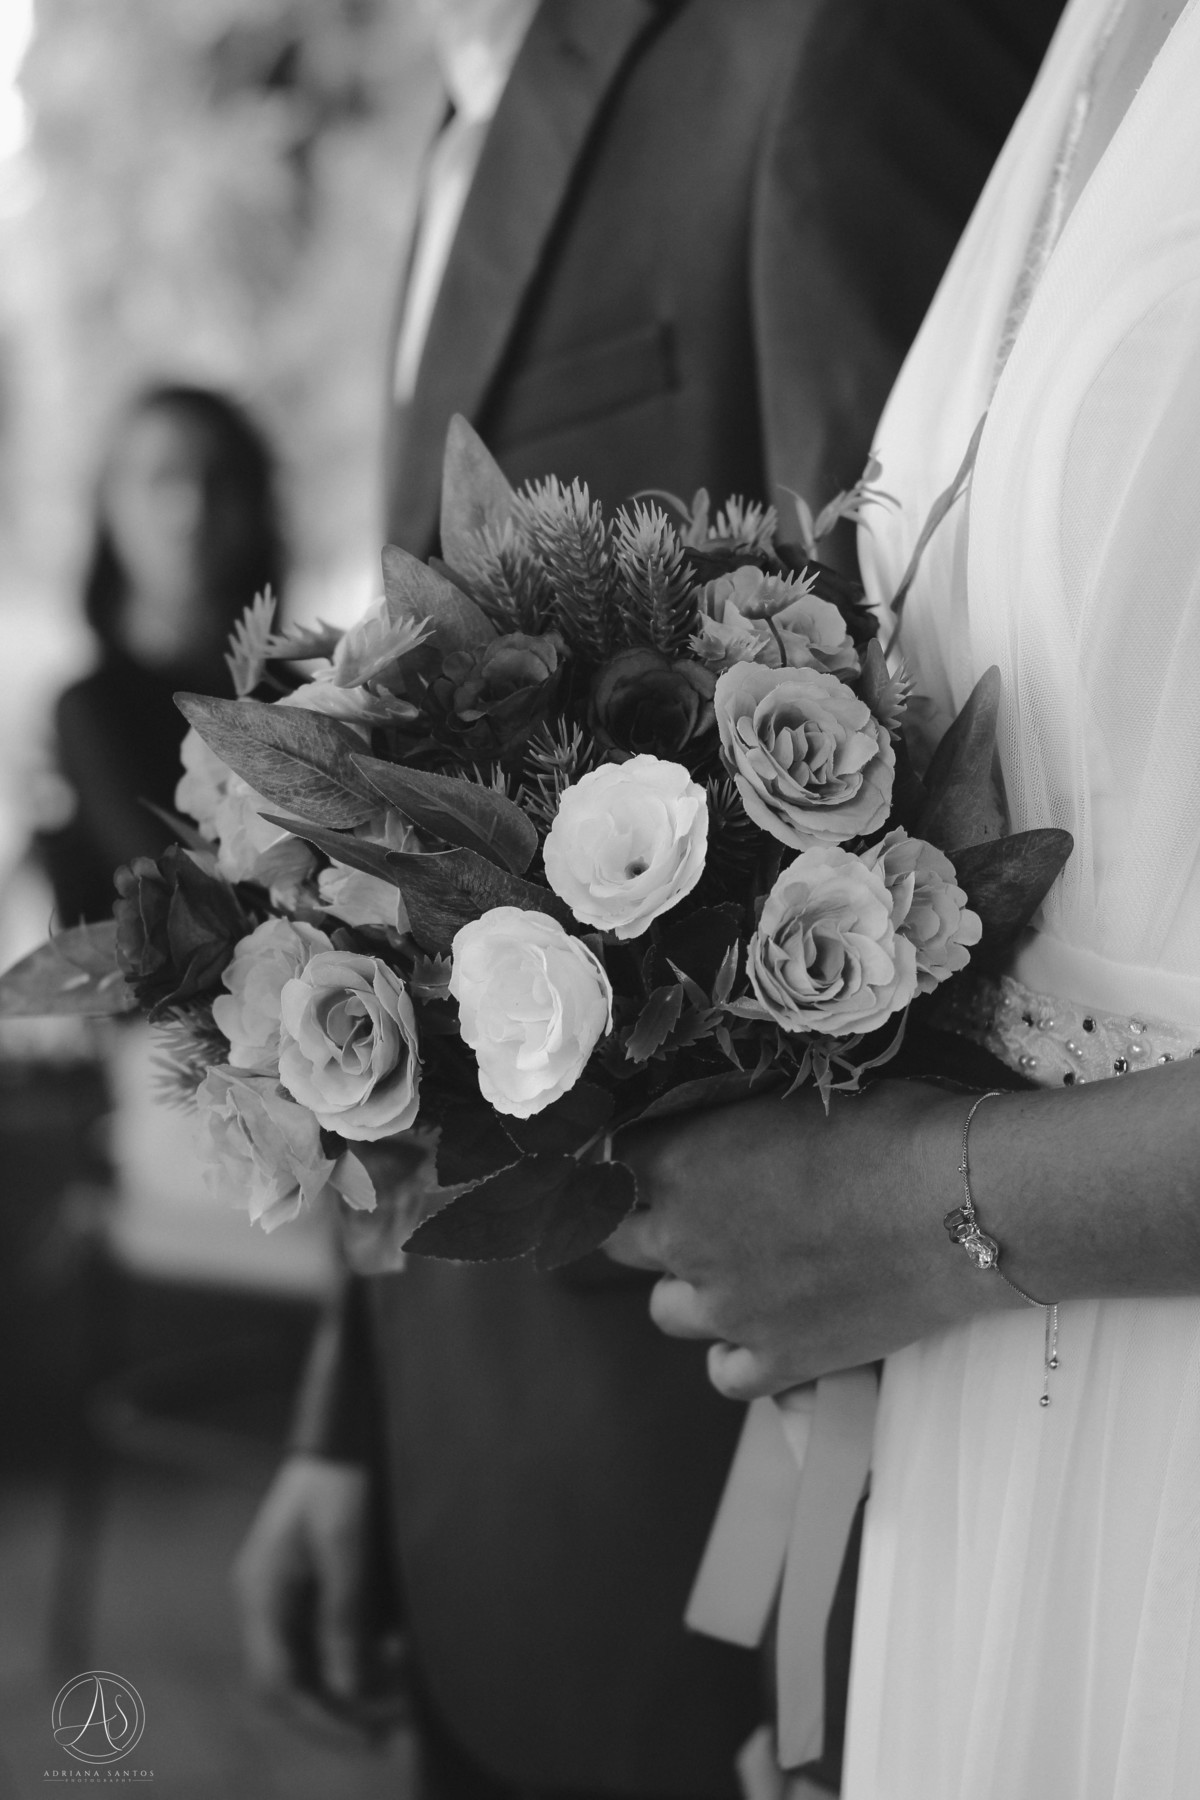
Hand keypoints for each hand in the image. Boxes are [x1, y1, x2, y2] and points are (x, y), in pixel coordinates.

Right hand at [233, 1453, 407, 1746]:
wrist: (344, 1426)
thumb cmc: (343, 1478)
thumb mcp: (348, 1545)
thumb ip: (345, 1616)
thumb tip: (351, 1691)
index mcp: (261, 1592)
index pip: (278, 1683)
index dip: (321, 1720)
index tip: (367, 1737)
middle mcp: (263, 1599)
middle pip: (287, 1681)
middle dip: (333, 1710)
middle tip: (385, 1728)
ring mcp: (282, 1591)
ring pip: (305, 1663)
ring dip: (344, 1686)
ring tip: (395, 1698)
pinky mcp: (306, 1581)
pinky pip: (319, 1638)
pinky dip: (349, 1657)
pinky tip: (388, 1657)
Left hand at [606, 1081, 1013, 1399]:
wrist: (966, 1201)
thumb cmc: (893, 1127)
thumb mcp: (796, 1099)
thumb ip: (737, 1125)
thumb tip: (723, 1129)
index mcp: (684, 1159)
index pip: (620, 1160)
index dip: (644, 1158)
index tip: (667, 1156)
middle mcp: (687, 1237)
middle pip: (623, 1240)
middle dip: (650, 1224)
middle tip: (697, 1213)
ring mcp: (728, 1307)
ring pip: (665, 1310)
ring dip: (690, 1289)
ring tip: (736, 1272)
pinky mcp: (779, 1360)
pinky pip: (723, 1373)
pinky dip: (736, 1355)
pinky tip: (765, 1331)